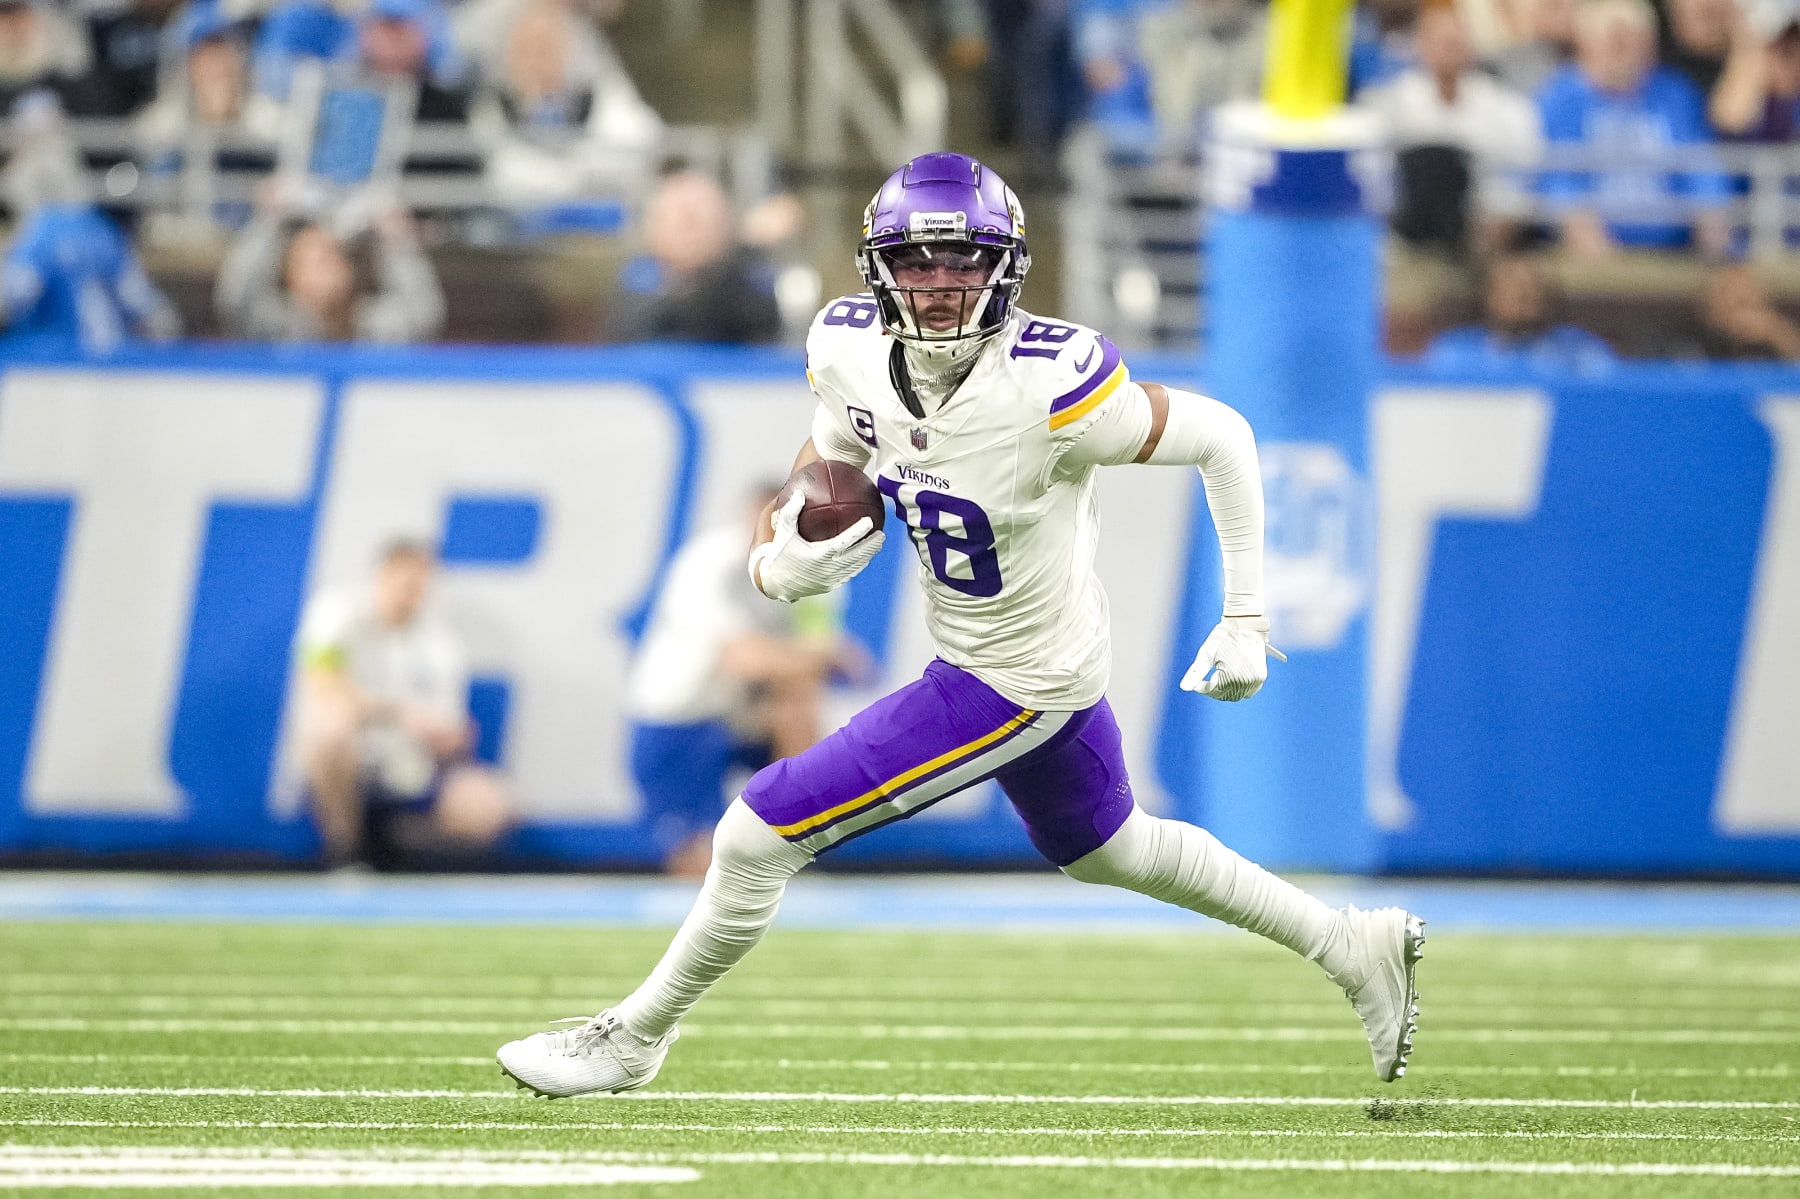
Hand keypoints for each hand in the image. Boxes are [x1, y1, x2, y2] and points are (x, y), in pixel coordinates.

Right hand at [750, 490, 884, 601]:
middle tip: (882, 534)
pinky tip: (864, 557)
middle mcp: (828, 569)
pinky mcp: (831, 586)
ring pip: (855, 567)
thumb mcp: (783, 532)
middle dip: (871, 546)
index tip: (869, 521)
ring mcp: (831, 579)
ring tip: (878, 544)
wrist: (775, 583)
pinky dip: (859, 565)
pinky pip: (849, 574)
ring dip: (868, 556)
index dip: (859, 532)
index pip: (844, 541)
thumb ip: (791, 512)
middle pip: (857, 556)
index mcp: (819, 554)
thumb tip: (800, 493)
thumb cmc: (779, 554)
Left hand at [1181, 615, 1286, 701]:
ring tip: (1218, 680)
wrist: (1245, 625)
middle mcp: (1245, 680)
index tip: (1197, 684)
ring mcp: (1255, 679)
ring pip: (1237, 695)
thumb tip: (1184, 688)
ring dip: (1226, 691)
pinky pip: (1249, 691)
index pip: (1214, 691)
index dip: (1203, 689)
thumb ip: (1195, 673)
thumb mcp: (1206, 653)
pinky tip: (1231, 681)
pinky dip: (1239, 689)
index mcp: (1231, 675)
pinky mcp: (1261, 676)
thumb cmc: (1223, 637)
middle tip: (1206, 682)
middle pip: (1225, 695)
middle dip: (1214, 691)